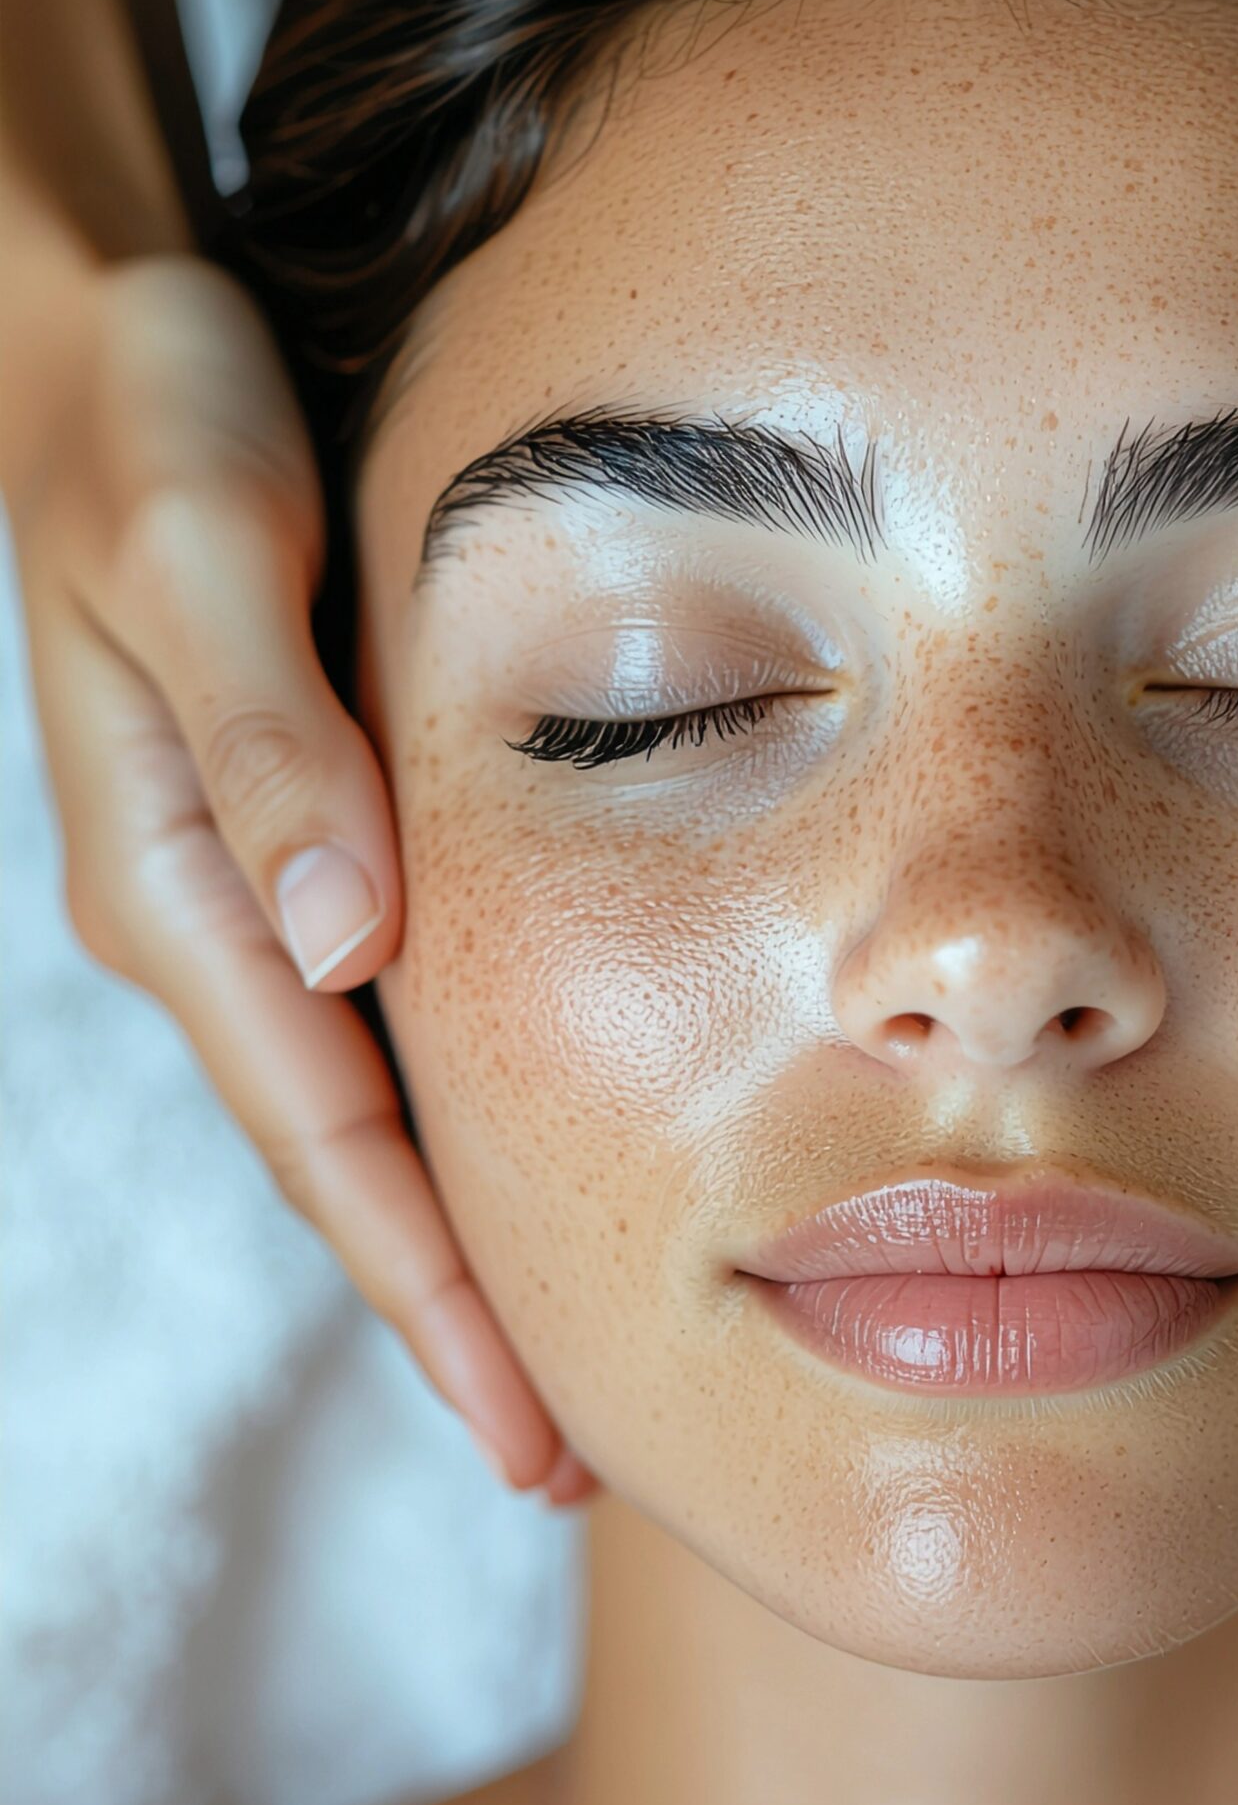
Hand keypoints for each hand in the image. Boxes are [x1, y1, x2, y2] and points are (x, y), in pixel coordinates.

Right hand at [8, 255, 596, 1505]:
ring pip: (359, 1106)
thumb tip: (349, 939)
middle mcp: (210, 916)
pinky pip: (372, 1020)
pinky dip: (444, 1115)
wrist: (105, 347)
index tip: (528, 1419)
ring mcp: (245, 890)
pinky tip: (517, 1161)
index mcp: (183, 881)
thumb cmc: (154, 431)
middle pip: (345, 1159)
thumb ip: (274, 745)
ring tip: (552, 1362)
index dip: (429, 1285)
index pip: (327, 1131)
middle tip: (565, 1457)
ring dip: (451, 1236)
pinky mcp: (289, 842)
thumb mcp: (204, 558)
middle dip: (447, 1313)